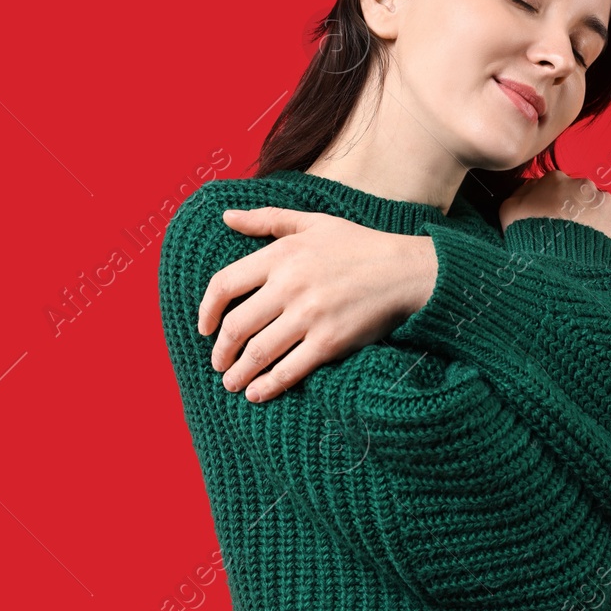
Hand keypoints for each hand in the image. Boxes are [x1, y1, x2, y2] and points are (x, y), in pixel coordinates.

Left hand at [198, 207, 436, 401]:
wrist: (405, 271)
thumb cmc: (358, 245)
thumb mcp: (312, 223)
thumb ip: (266, 219)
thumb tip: (226, 217)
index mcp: (281, 256)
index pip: (224, 285)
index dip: (206, 311)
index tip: (204, 328)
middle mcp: (290, 286)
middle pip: (236, 326)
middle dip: (221, 352)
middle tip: (218, 364)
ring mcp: (309, 316)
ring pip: (258, 353)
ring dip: (238, 374)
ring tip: (232, 384)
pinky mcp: (330, 342)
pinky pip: (289, 370)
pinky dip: (268, 386)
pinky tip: (258, 394)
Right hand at [499, 170, 610, 249]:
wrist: (555, 262)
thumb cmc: (528, 235)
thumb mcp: (509, 210)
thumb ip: (522, 192)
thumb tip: (533, 188)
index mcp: (556, 179)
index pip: (557, 187)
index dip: (554, 205)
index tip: (551, 221)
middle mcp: (584, 185)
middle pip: (581, 197)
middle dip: (576, 213)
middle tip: (567, 236)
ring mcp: (606, 203)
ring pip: (600, 211)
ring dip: (593, 224)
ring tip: (581, 247)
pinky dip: (609, 238)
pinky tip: (596, 252)